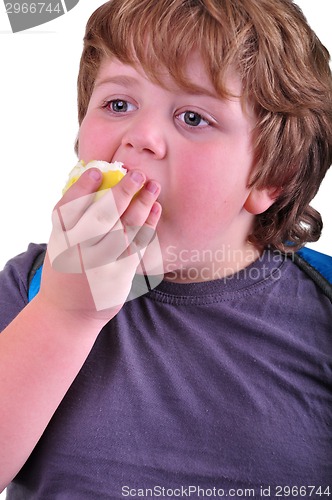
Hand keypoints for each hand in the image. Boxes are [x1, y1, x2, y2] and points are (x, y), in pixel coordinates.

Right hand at [40, 168, 161, 324]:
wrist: (68, 313)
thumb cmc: (65, 271)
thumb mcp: (59, 245)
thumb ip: (72, 220)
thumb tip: (95, 183)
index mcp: (59, 241)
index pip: (68, 209)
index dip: (83, 188)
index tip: (97, 171)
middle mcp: (78, 253)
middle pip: (102, 217)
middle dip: (122, 192)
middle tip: (137, 174)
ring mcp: (100, 266)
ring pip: (125, 229)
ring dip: (142, 204)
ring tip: (153, 186)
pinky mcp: (120, 275)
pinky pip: (138, 245)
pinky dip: (148, 224)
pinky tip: (155, 208)